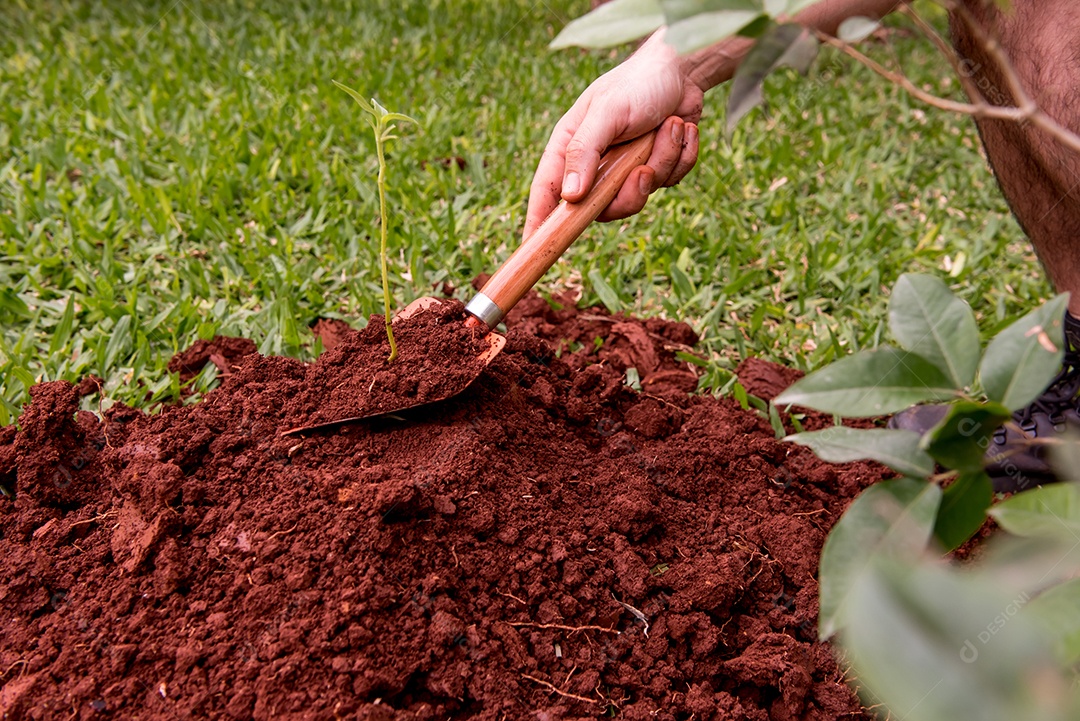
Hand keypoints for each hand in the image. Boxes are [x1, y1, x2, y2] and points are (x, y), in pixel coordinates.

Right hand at [524, 30, 703, 238]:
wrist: (683, 70)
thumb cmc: (637, 84)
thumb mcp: (607, 112)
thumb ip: (585, 152)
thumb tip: (570, 196)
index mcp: (571, 148)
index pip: (546, 192)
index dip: (539, 221)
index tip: (533, 246)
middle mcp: (595, 164)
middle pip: (602, 208)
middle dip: (630, 191)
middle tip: (643, 167)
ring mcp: (626, 169)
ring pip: (641, 195)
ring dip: (663, 160)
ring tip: (671, 126)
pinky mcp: (655, 168)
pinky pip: (670, 181)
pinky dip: (681, 156)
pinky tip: (681, 128)